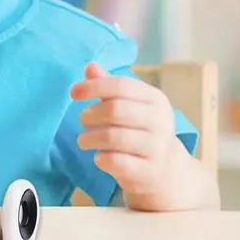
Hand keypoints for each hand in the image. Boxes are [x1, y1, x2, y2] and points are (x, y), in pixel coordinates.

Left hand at [71, 63, 190, 210]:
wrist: (166, 171)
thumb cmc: (140, 131)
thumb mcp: (129, 106)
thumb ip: (109, 86)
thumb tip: (90, 67)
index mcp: (155, 99)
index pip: (121, 86)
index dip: (94, 87)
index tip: (74, 93)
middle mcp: (160, 121)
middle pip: (115, 110)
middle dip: (90, 114)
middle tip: (83, 120)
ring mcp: (157, 148)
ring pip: (113, 137)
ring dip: (90, 138)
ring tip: (84, 140)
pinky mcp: (150, 171)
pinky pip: (117, 162)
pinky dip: (101, 158)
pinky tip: (98, 157)